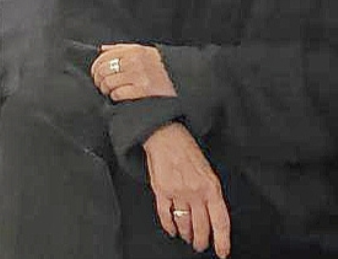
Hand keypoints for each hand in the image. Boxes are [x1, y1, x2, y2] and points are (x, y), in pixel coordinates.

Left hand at [90, 43, 176, 100]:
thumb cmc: (161, 66)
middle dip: (98, 79)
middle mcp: (135, 62)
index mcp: (134, 51)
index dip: (96, 67)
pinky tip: (118, 97)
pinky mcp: (144, 90)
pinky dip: (115, 96)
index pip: (104, 57)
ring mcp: (139, 76)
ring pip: (108, 83)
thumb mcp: (143, 51)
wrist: (183, 80)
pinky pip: (118, 94)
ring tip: (109, 92)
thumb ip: (122, 49)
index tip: (96, 74)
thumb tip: (102, 49)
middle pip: (103, 70)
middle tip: (101, 85)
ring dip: (105, 89)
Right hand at [143, 122, 231, 257]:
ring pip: (184, 223)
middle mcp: (195, 192)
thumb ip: (210, 193)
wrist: (166, 136)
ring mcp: (177, 192)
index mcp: (211, 187)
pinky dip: (169, 226)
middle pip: (201, 226)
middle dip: (201, 240)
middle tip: (200, 245)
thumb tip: (211, 215)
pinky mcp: (160, 190)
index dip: (222, 240)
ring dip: (186, 234)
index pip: (220, 221)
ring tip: (187, 238)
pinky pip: (165, 215)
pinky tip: (172, 230)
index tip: (222, 252)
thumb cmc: (187, 151)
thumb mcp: (208, 172)